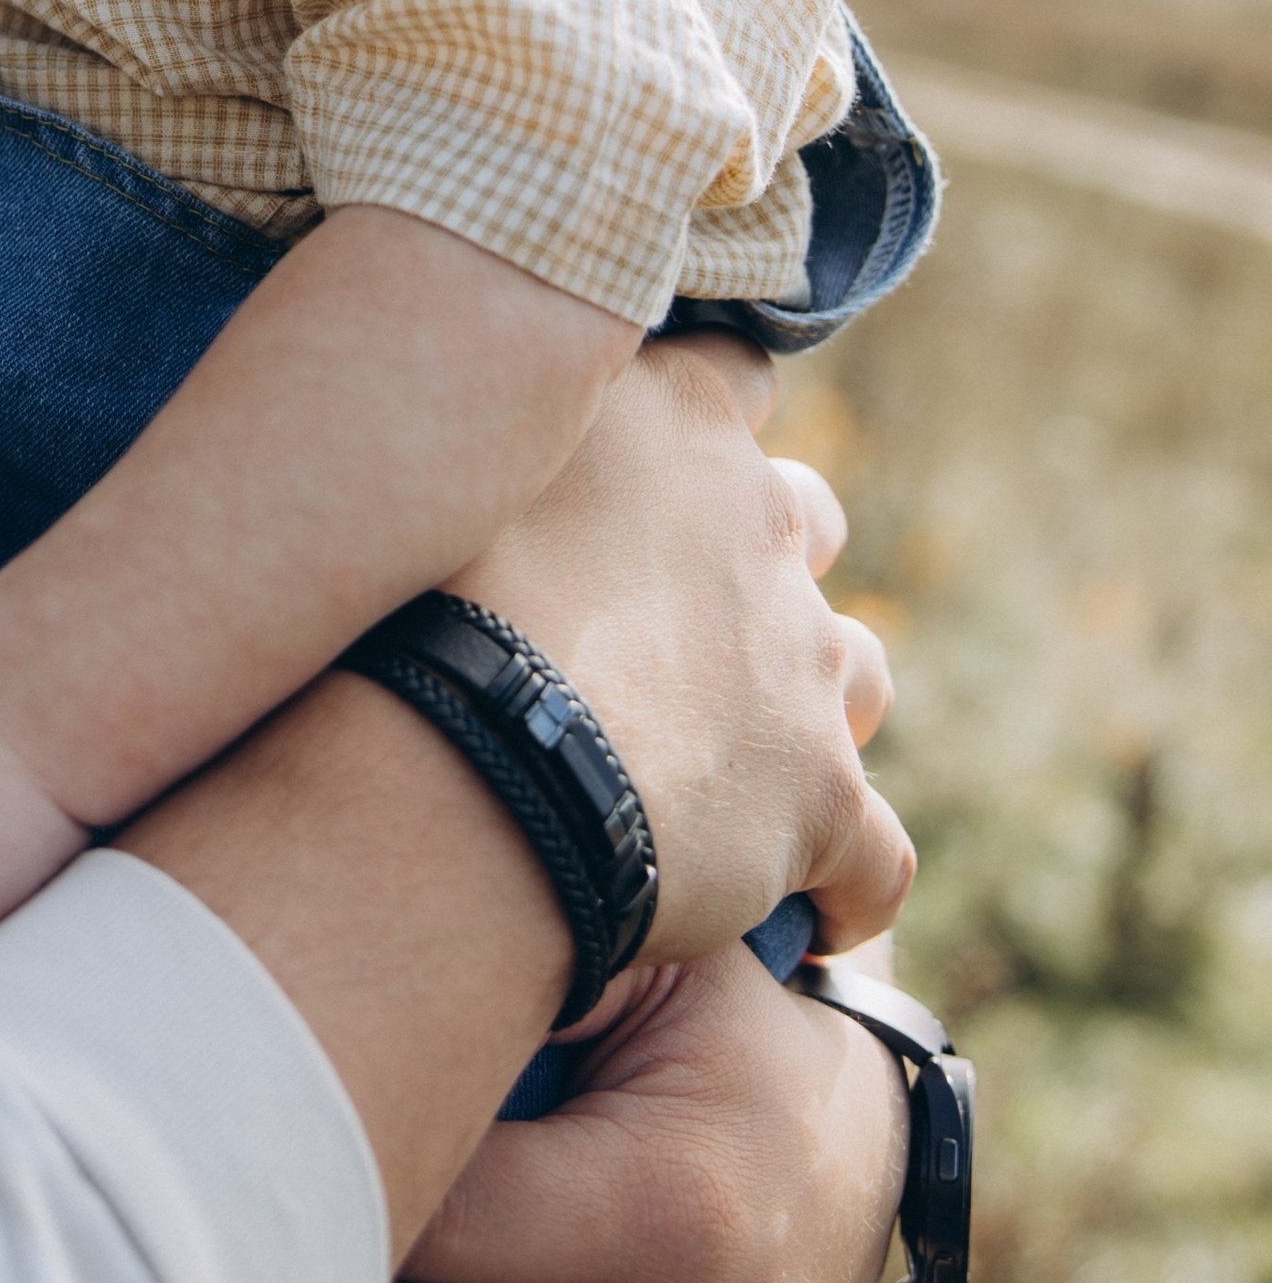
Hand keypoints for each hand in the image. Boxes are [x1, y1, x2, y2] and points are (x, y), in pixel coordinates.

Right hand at [451, 333, 912, 963]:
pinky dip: (848, 882)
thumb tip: (479, 418)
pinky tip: (810, 913)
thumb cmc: (408, 604)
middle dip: (761, 570)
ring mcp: (800, 657)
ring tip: (727, 763)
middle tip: (668, 635)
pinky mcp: (823, 794)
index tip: (663, 469)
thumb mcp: (443, 461)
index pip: (735, 370)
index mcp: (670, 416)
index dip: (708, 423)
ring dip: (806, 708)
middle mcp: (758, 516)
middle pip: (806, 518)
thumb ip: (499, 431)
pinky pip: (875, 853)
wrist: (454, 765)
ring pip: (853, 672)